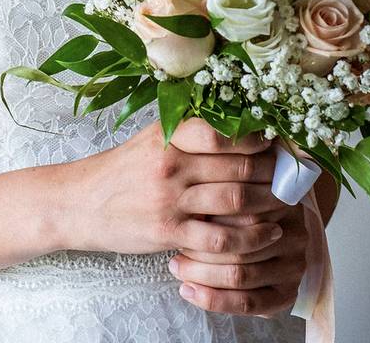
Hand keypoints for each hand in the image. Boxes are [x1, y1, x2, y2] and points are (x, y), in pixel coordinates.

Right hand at [64, 119, 286, 256]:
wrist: (78, 204)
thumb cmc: (119, 172)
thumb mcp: (149, 141)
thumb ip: (188, 134)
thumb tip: (238, 131)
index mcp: (168, 137)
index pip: (223, 132)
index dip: (257, 140)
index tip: (276, 146)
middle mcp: (170, 164)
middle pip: (238, 166)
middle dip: (272, 173)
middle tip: (291, 177)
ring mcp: (169, 199)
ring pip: (235, 198)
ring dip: (268, 202)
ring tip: (285, 204)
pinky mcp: (167, 231)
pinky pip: (220, 237)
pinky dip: (250, 238)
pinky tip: (266, 234)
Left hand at [168, 200, 308, 315]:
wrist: (273, 243)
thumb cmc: (241, 215)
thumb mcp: (236, 195)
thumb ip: (217, 194)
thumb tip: (182, 199)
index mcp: (281, 202)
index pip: (240, 206)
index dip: (205, 209)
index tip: (179, 210)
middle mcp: (292, 234)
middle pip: (239, 243)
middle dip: (199, 247)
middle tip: (175, 245)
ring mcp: (294, 266)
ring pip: (239, 275)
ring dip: (200, 274)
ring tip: (177, 267)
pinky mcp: (288, 293)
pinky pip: (247, 302)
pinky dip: (214, 299)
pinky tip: (189, 291)